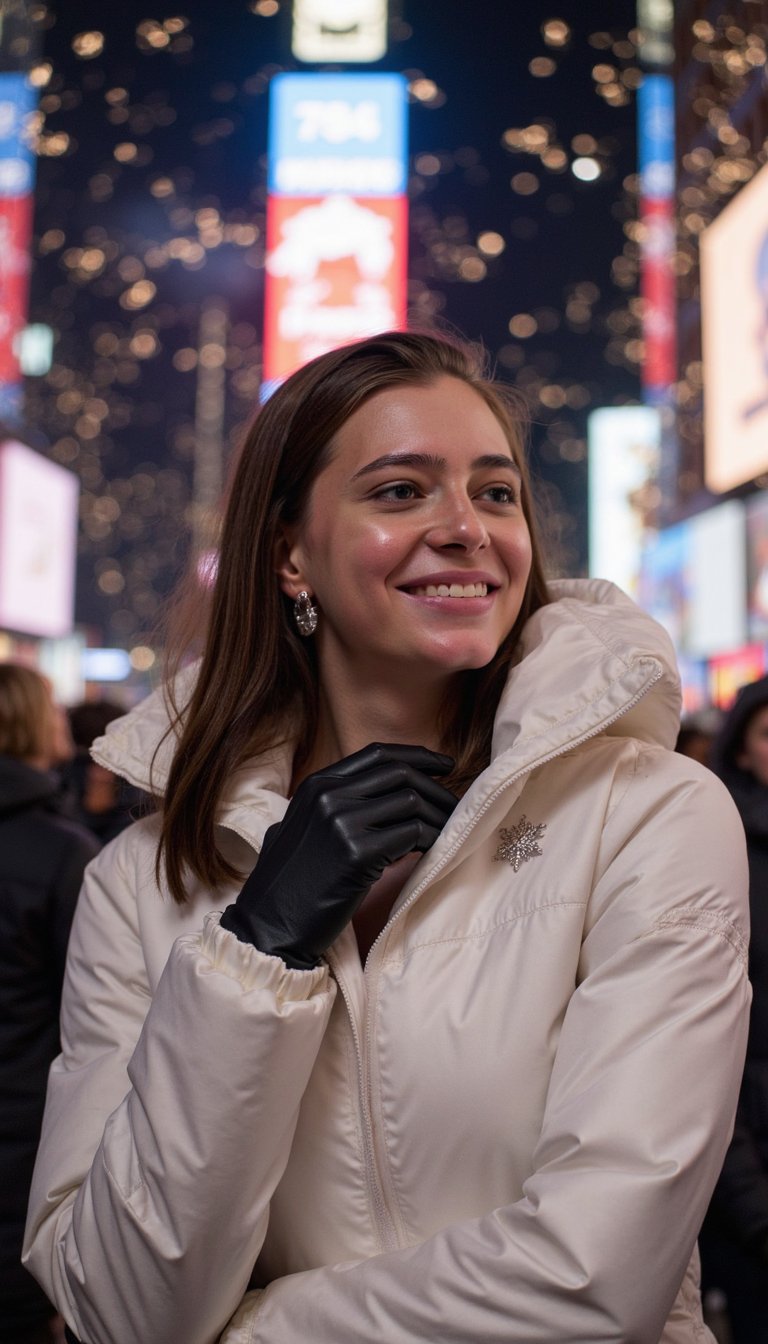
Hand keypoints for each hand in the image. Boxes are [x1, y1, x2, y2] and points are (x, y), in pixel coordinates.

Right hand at [220, 743, 456, 967]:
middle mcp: (327, 795)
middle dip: (437, 787)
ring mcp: (341, 822)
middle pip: (400, 773)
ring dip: (439, 816)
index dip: (417, 756)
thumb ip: (333, 806)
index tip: (445, 765)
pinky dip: (432, 840)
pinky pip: (411, 834)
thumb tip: (382, 798)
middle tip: (457, 805)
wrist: (269, 925)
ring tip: (451, 831)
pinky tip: (437, 850)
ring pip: (411, 801)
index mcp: (316, 785)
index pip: (378, 754)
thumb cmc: (289, 884)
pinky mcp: (356, 854)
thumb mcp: (302, 828)